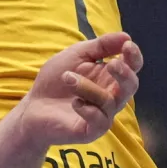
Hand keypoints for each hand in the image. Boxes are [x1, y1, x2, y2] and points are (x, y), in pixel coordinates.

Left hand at [17, 32, 142, 148]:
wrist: (33, 106)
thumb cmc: (55, 80)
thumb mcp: (75, 56)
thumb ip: (99, 46)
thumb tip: (126, 36)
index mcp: (109, 77)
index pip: (132, 67)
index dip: (134, 57)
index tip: (127, 45)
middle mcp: (111, 96)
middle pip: (131, 86)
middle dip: (124, 74)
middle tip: (111, 64)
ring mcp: (103, 115)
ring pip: (110, 101)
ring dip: (87, 87)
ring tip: (67, 78)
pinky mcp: (92, 131)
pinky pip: (100, 121)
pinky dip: (87, 109)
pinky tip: (74, 102)